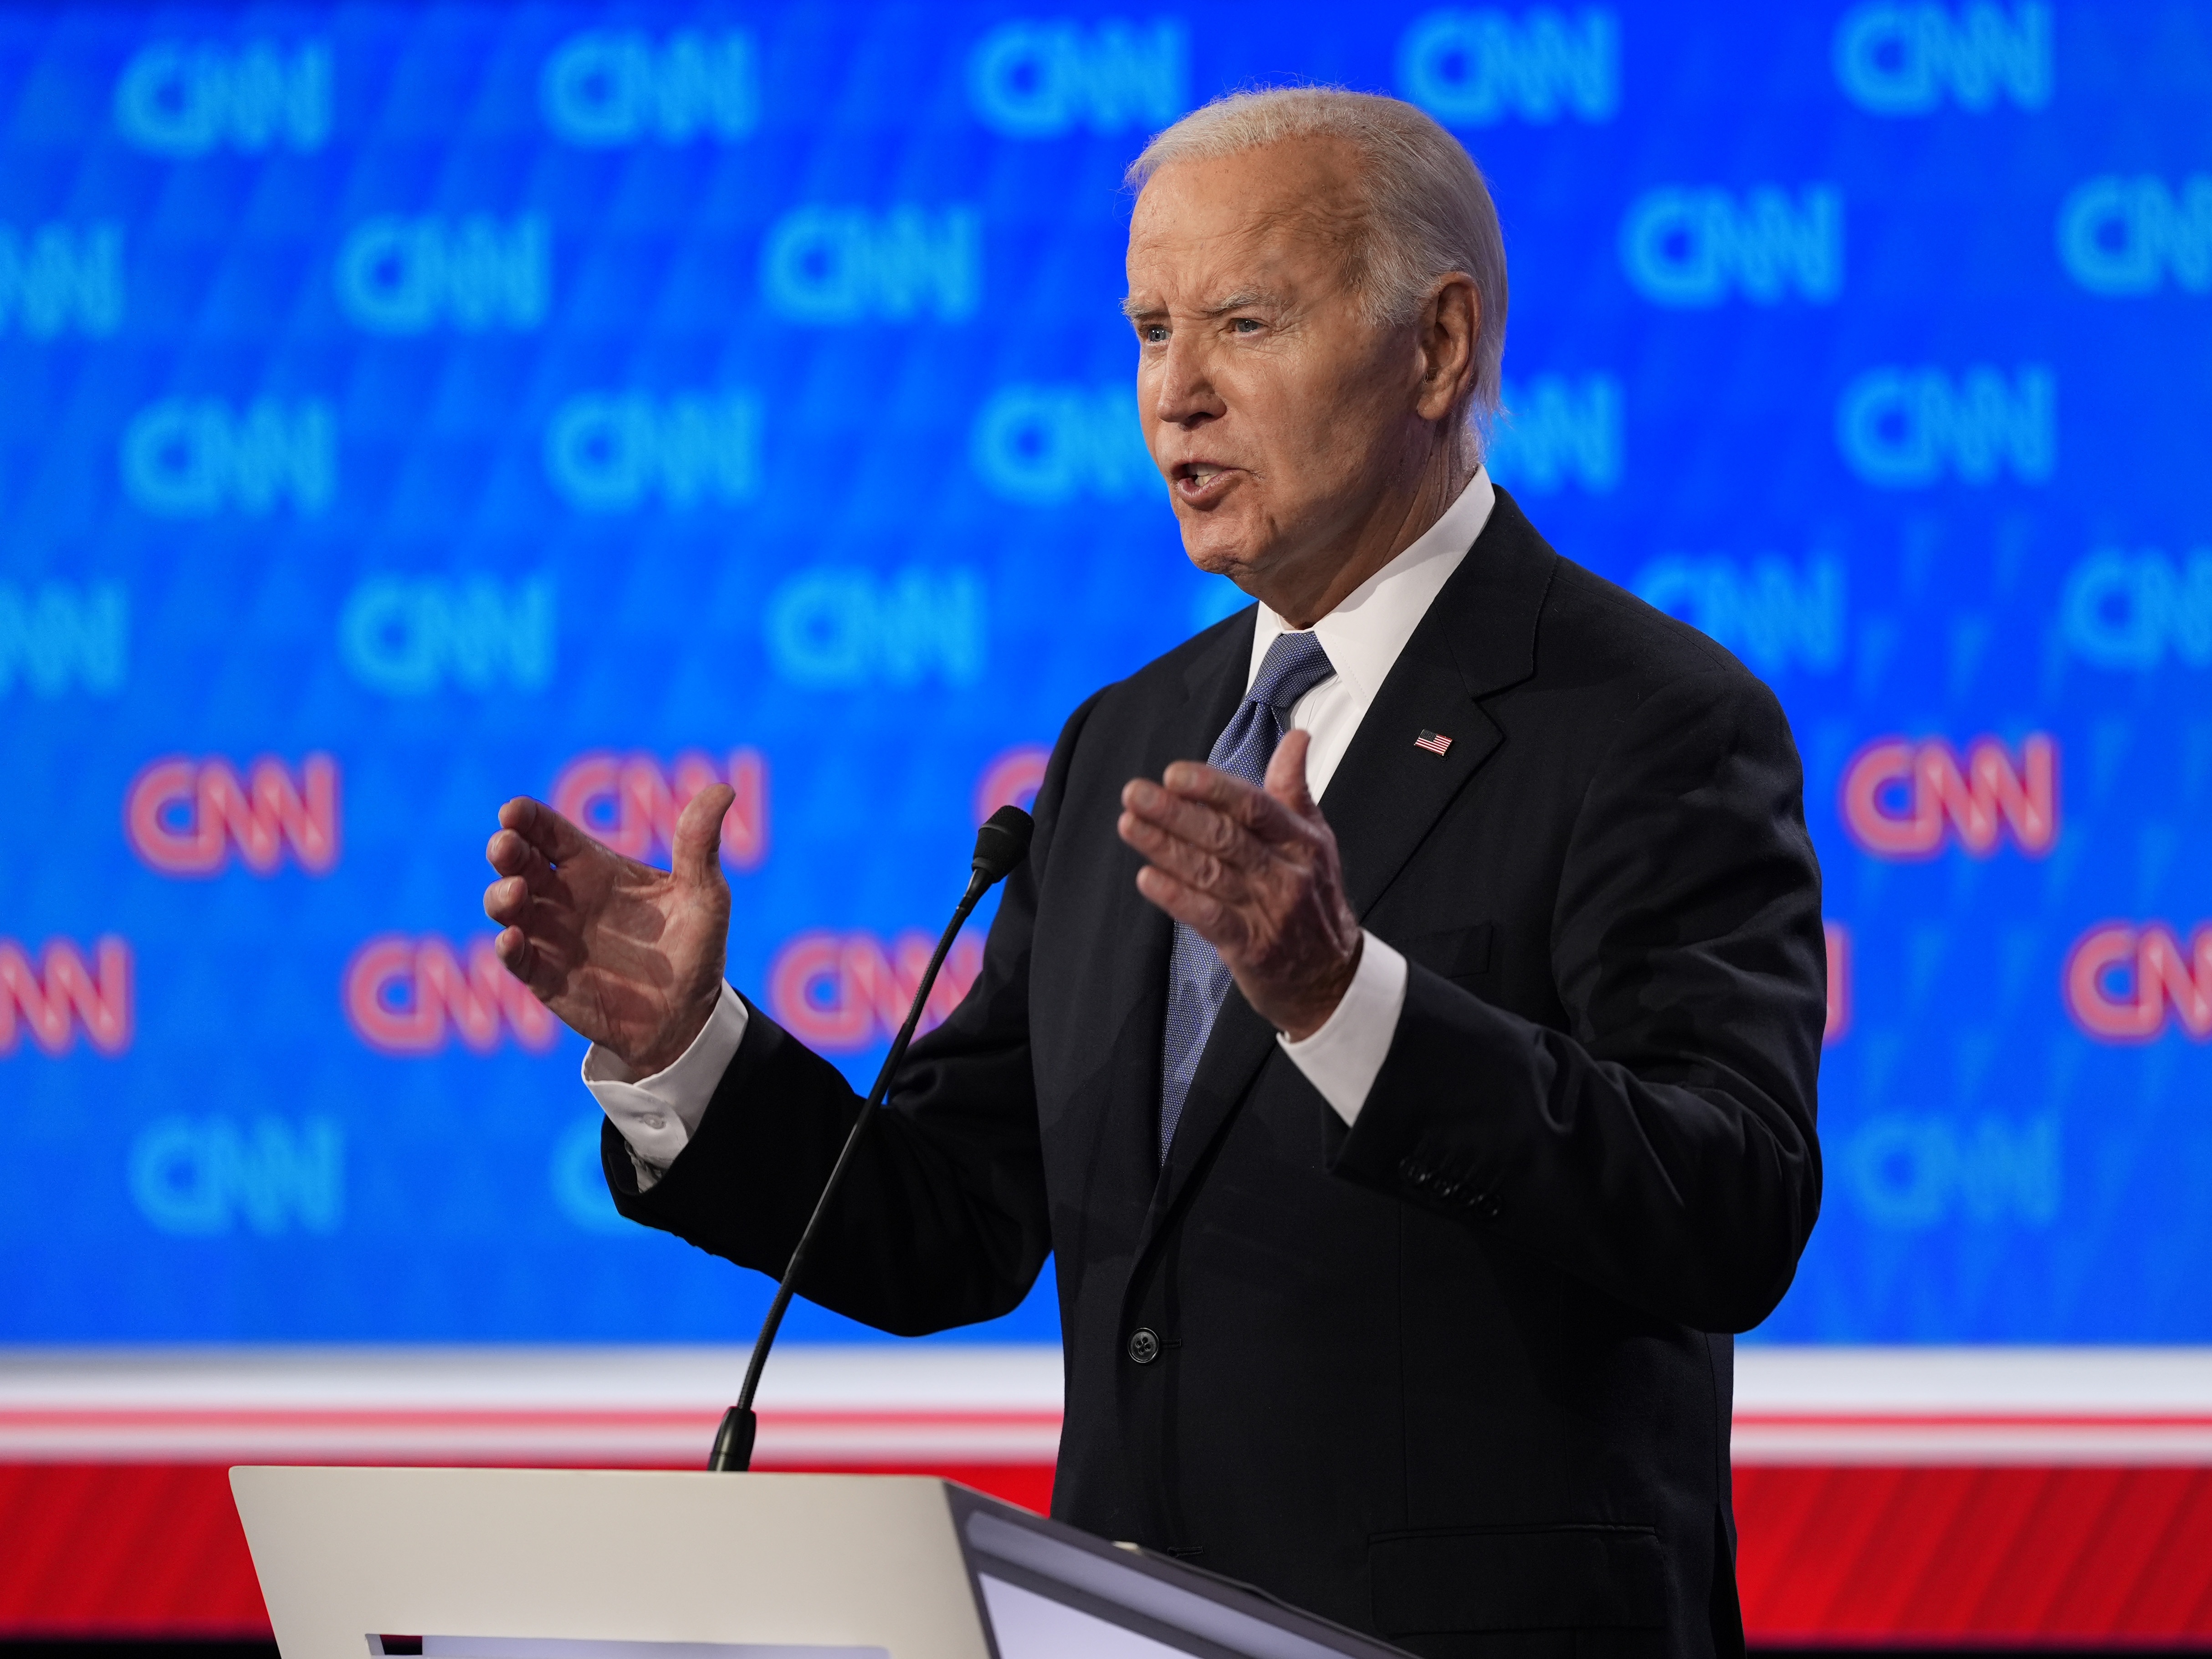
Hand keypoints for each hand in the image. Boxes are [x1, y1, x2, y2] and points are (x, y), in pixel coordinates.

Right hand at [482, 787, 734, 1075]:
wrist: (690, 1015)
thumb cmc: (695, 947)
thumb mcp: (704, 894)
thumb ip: (700, 844)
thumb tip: (723, 789)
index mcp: (595, 866)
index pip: (550, 832)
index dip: (527, 817)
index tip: (514, 810)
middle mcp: (565, 896)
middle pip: (518, 861)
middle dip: (506, 849)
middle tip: (506, 846)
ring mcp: (551, 936)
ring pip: (507, 906)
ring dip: (501, 896)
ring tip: (517, 892)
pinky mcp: (547, 977)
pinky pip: (517, 959)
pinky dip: (508, 948)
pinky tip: (512, 939)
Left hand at [1117, 729, 1361, 1040]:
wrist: (1331, 978)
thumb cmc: (1315, 901)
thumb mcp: (1315, 841)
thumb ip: (1294, 790)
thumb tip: (1296, 738)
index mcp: (1301, 841)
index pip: (1254, 806)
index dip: (1213, 788)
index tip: (1175, 774)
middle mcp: (1286, 873)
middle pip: (1225, 836)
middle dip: (1176, 812)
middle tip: (1135, 793)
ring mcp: (1268, 911)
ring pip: (1210, 873)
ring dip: (1165, 847)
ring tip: (1129, 825)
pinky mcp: (1251, 947)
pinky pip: (1209, 917)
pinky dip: (1177, 897)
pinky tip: (1148, 878)